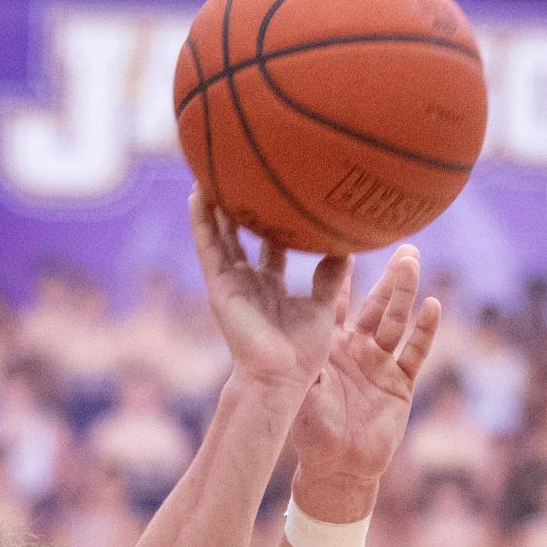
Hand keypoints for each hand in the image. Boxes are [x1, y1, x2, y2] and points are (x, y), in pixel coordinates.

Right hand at [189, 186, 350, 392]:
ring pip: (217, 236)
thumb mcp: (322, 306)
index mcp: (269, 285)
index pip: (267, 246)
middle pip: (238, 235)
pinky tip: (197, 193)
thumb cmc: (303, 353)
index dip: (270, 221)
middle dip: (236, 206)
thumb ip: (330, 275)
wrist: (279, 377)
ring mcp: (230, 283)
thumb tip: (348, 243)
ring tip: (209, 168)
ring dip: (211, 205)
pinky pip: (207, 248)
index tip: (275, 191)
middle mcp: (246, 281)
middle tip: (238, 170)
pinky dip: (201, 221)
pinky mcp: (219, 287)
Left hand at [290, 244, 439, 512]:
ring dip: (404, 293)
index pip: (336, 302)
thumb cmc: (311, 431)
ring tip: (411, 262)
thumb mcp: (305, 393)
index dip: (341, 273)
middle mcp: (357, 348)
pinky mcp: (401, 382)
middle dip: (387, 277)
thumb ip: (305, 364)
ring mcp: (381, 363)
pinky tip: (433, 306)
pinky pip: (416, 352)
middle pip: (375, 304)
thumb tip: (291, 339)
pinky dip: (425, 330)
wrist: (338, 467)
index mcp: (329, 346)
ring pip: (396, 320)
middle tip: (399, 244)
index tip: (343, 239)